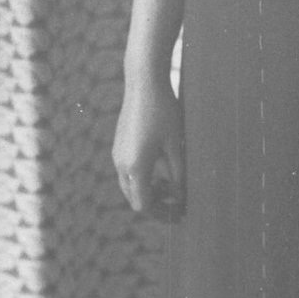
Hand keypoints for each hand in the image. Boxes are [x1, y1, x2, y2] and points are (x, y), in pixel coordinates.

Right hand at [113, 72, 185, 219]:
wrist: (144, 84)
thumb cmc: (164, 112)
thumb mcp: (176, 145)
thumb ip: (178, 174)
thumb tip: (181, 196)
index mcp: (136, 167)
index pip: (144, 205)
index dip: (162, 213)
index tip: (179, 212)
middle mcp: (121, 164)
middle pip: (135, 198)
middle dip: (157, 204)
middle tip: (179, 204)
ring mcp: (117, 155)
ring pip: (130, 186)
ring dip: (149, 191)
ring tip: (172, 185)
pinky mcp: (119, 146)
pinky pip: (128, 172)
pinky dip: (143, 178)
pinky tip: (161, 170)